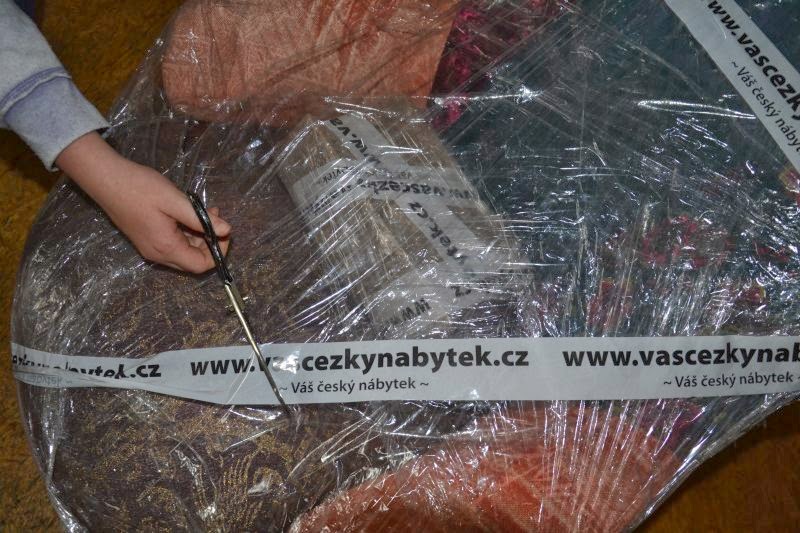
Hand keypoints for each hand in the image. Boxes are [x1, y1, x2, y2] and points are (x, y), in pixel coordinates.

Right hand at [55, 132, 230, 272]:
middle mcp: (157, 254)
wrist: (105, 179)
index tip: (224, 232)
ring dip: (198, 235)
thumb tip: (227, 231)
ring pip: (183, 251)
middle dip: (209, 242)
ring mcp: (150, 248)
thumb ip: (201, 218)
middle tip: (215, 216)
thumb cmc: (140, 188)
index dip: (217, 253)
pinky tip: (189, 213)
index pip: (200, 265)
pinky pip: (172, 243)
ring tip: (205, 211)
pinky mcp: (146, 239)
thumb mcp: (174, 201)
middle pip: (192, 261)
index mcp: (166, 248)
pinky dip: (185, 232)